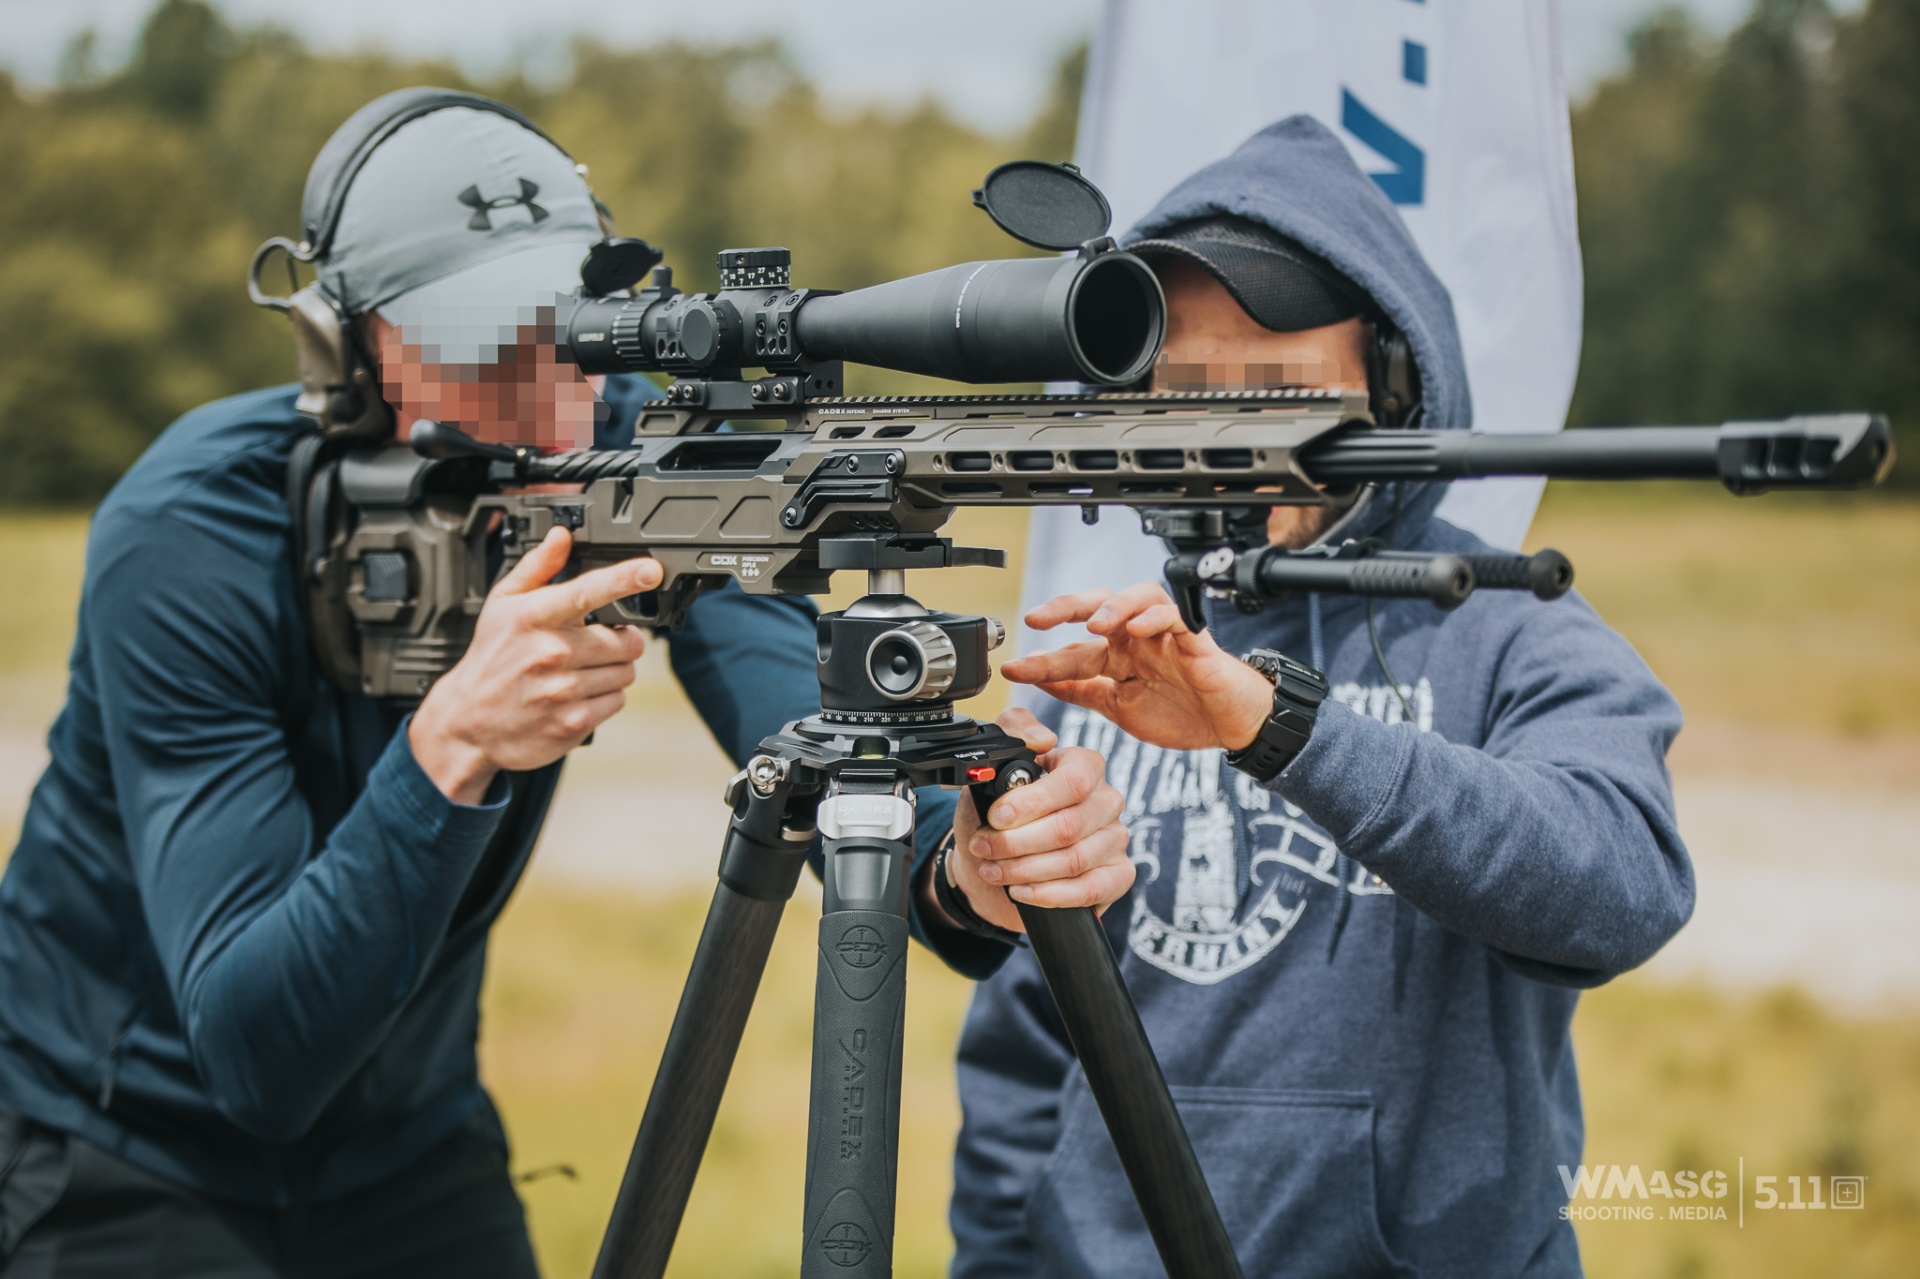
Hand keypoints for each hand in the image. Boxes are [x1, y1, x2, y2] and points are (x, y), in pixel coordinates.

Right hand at [409, 528, 658, 802]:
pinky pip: (617, 701)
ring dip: (613, 671)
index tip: (650, 570)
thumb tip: (561, 536)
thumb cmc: (491, 658)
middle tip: (595, 644)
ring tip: (580, 671)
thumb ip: (537, 568)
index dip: (624, 578)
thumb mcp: (502, 605)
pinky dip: (605, 697)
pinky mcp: (573, 721)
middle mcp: (551, 652)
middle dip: (620, 641)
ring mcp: (563, 690)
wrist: (468, 722)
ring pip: (626, 672)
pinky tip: (577, 695)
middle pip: (627, 640)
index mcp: (535, 617)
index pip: (587, 591)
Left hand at [944, 708, 1131, 933]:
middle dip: (1016, 842)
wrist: (999, 860)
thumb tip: (1041, 737)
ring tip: (992, 869)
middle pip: (1069, 826)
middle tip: (982, 847)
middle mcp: (1107, 801)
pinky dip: (1049, 894)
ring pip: (1074, 860)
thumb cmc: (1000, 813)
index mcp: (1085, 766)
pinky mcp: (1118, 876)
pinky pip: (1089, 889)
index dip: (1032, 802)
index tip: (996, 817)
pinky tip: (1021, 891)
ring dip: (1024, 869)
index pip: (1073, 781)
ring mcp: (1116, 840)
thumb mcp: (995, 769)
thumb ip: (1013, 733)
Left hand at [998, 582, 1275, 752]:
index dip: (1041, 660)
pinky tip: (1136, 629)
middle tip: (1036, 619)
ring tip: (1093, 623)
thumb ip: (1083, 691)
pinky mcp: (1195, 640)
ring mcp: (1166, 637)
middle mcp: (1138, 640)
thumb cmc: (1183, 713)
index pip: (1073, 652)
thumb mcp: (1120, 708)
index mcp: (1118, 658)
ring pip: (1137, 598)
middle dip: (1064, 608)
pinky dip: (1155, 618)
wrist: (1231, 726)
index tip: (1011, 669)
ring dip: (1112, 606)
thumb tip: (1041, 682)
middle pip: (1098, 606)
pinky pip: (1176, 616)